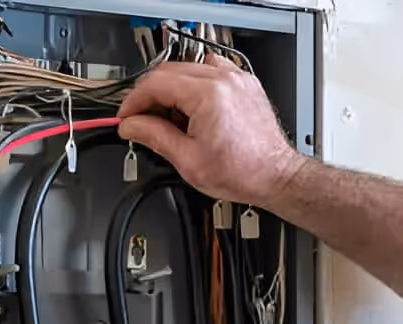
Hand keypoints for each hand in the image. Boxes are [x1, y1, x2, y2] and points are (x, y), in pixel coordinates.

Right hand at [117, 54, 307, 206]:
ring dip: (171, 89)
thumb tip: (131, 126)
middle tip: (141, 120)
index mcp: (208, 94)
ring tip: (169, 118)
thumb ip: (154, 137)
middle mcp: (224, 79)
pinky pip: (211, 71)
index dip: (134, 101)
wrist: (275, 176)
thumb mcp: (188, 160)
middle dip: (150, 96)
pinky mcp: (244, 83)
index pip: (155, 84)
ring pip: (188, 68)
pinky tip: (193, 108)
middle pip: (169, 72)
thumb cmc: (243, 172)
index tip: (127, 117)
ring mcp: (237, 78)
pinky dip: (195, 85)